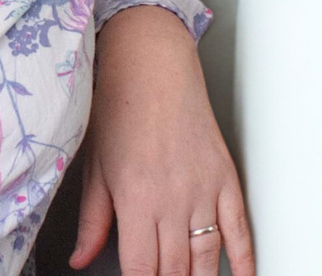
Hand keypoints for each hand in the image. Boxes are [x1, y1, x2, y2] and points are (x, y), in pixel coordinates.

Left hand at [70, 6, 253, 275]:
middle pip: (174, 269)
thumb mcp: (94, 164)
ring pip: (205, 259)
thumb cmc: (117, 106)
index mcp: (134, 197)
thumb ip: (91, 219)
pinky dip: (241, 263)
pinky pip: (239, 233)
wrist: (151, 66)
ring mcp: (203, 191)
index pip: (141, 268)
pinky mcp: (225, 180)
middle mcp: (171, 199)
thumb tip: (80, 259)